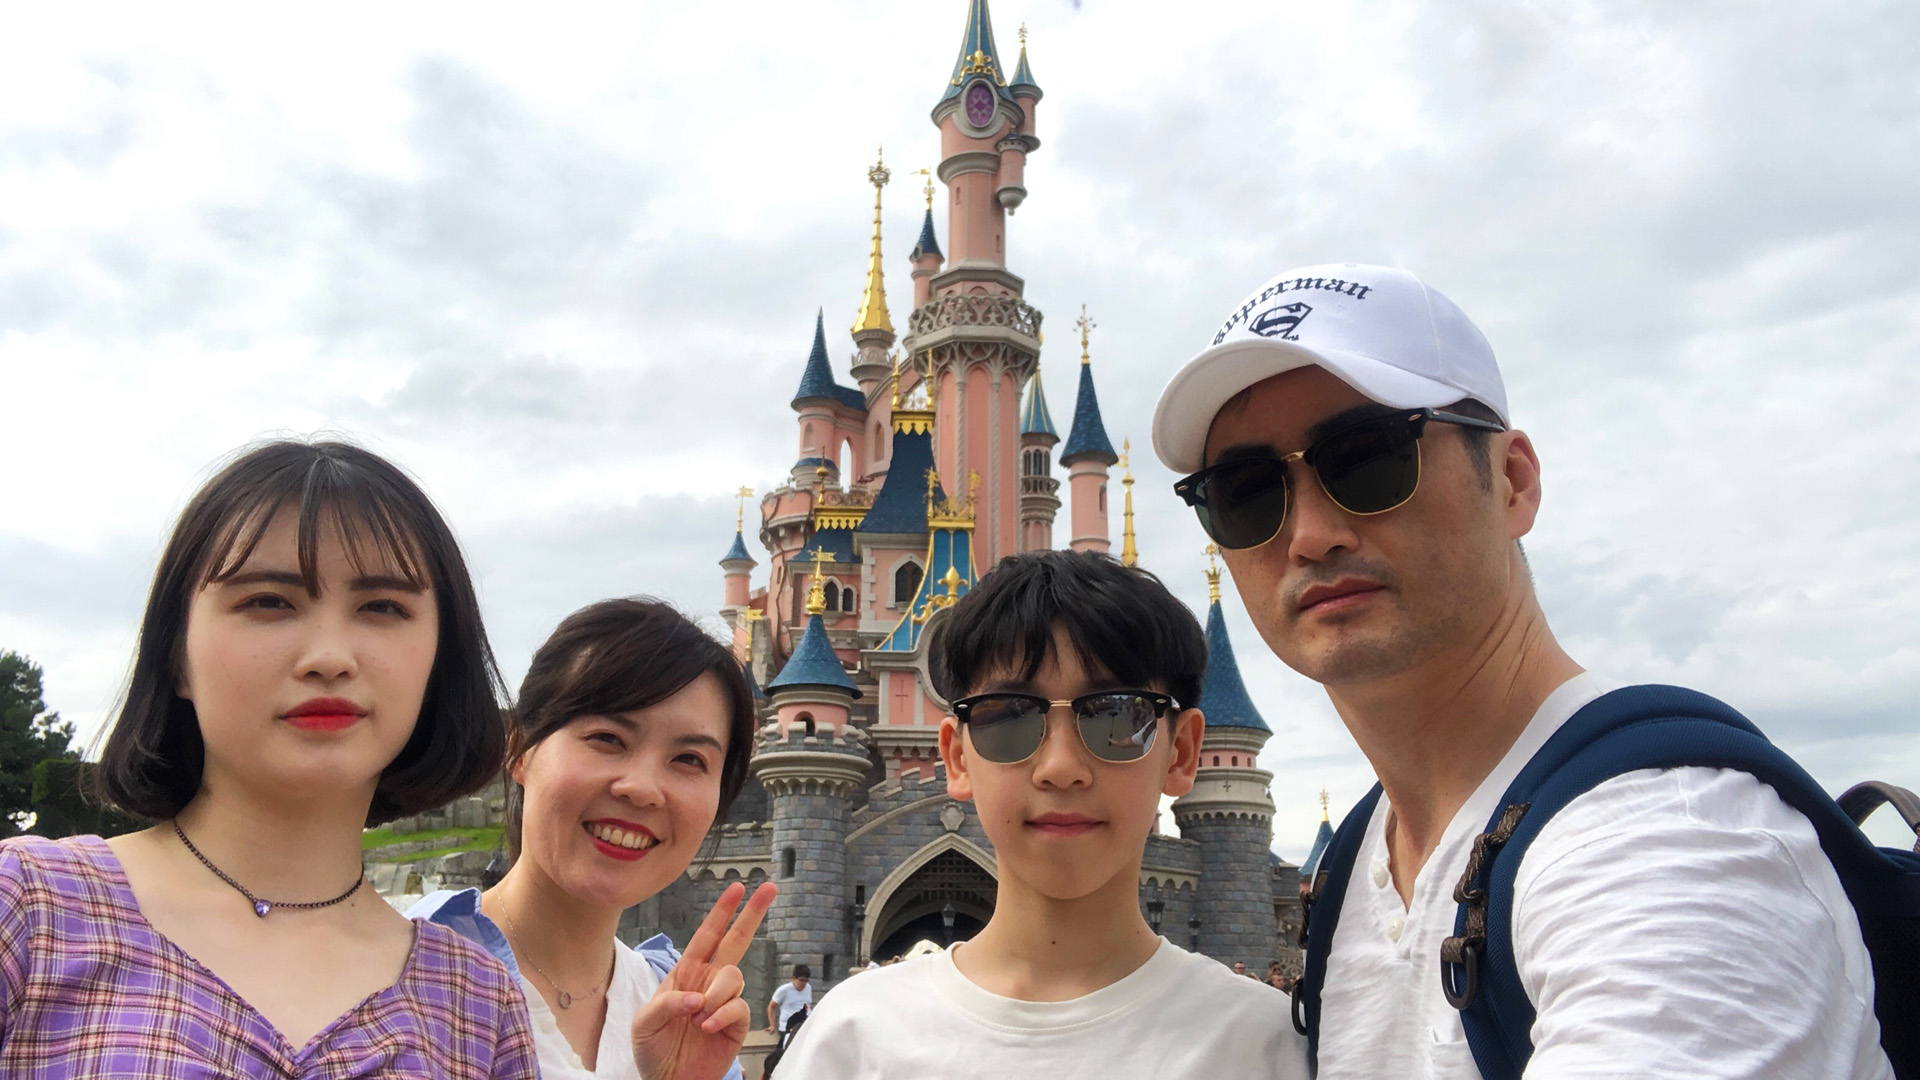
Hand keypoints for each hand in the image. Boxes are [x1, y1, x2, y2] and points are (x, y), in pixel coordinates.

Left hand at [631, 880, 777, 1079]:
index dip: (721, 912)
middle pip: (736, 941)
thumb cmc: (652, 1050)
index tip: (736, 888)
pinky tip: (707, 1027)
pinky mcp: (736, 1024)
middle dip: (752, 913)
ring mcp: (724, 1002)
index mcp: (686, 974)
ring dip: (715, 993)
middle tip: (768, 889)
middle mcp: (708, 982)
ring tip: (698, 1017)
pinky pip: (738, 1006)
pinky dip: (722, 1014)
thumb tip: (696, 997)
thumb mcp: (644, 1023)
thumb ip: (666, 1003)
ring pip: (734, 976)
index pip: (706, 936)